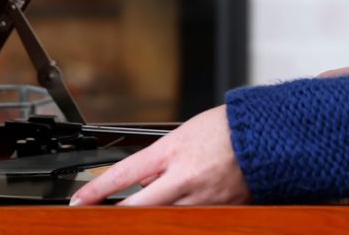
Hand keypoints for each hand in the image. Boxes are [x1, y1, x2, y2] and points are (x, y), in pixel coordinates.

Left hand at [70, 105, 250, 205]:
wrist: (268, 136)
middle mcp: (184, 179)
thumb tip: (140, 182)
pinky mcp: (219, 211)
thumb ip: (160, 160)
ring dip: (153, 212)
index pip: (124, 174)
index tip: (79, 202)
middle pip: (138, 207)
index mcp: (172, 152)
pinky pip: (191, 219)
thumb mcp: (183, 134)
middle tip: (100, 218)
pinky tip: (184, 202)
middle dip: (118, 214)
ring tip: (158, 197)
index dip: (97, 190)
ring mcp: (202, 199)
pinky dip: (180, 213)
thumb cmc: (227, 129)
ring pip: (163, 217)